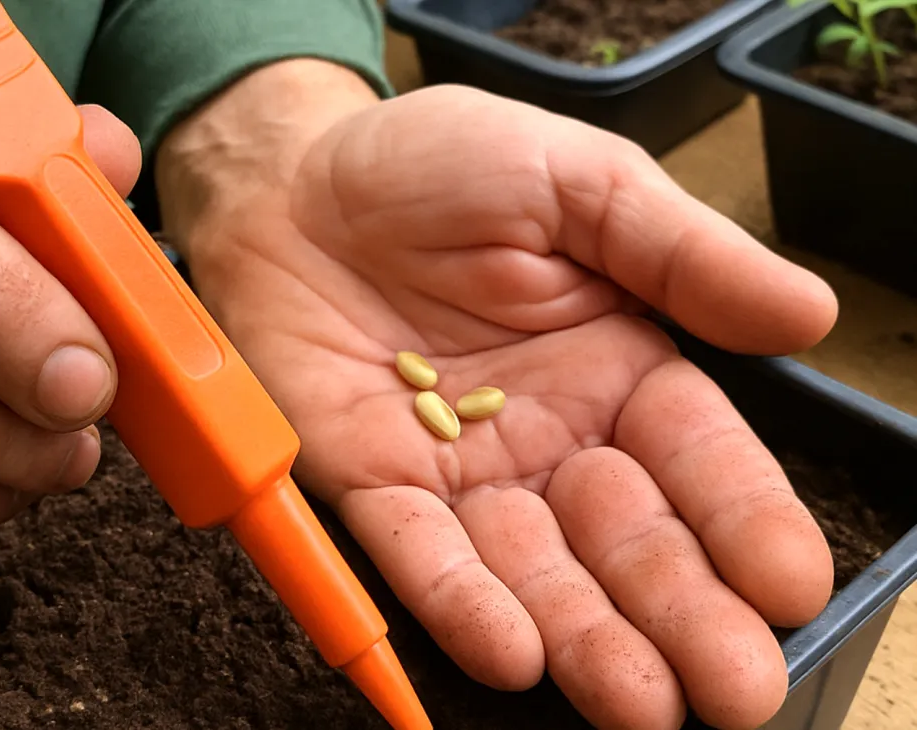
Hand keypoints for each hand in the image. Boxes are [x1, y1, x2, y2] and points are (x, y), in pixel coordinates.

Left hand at [159, 64, 836, 729]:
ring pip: (534, 570)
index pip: (698, 459)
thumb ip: (680, 253)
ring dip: (586, 638)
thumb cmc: (438, 167)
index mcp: (619, 368)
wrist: (295, 179)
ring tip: (640, 701)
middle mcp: (549, 438)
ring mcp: (460, 471)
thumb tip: (806, 311)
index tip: (787, 583)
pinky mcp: (371, 483)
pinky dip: (463, 602)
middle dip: (682, 614)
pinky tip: (515, 652)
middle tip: (734, 687)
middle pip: (628, 539)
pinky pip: (420, 552)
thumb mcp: (576, 184)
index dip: (744, 521)